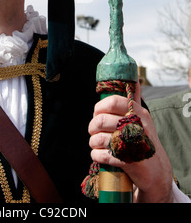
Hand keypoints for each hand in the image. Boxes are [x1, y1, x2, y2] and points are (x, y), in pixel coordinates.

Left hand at [88, 82, 172, 202]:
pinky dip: (96, 155)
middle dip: (92, 126)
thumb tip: (134, 80)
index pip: (112, 101)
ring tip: (95, 143)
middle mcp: (137, 125)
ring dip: (93, 142)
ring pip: (99, 138)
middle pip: (101, 120)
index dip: (99, 107)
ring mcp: (133, 143)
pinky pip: (103, 155)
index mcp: (138, 112)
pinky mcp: (129, 161)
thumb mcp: (142, 118)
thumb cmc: (144, 139)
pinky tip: (98, 154)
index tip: (97, 114)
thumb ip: (135, 100)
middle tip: (93, 131)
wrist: (157, 169)